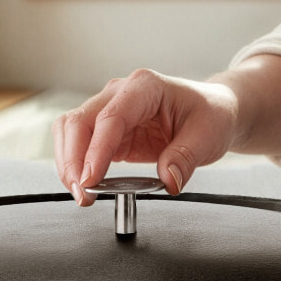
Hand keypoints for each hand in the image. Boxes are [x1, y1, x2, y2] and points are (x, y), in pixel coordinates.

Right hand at [52, 69, 238, 205]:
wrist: (212, 111)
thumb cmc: (210, 113)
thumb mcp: (208, 135)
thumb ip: (186, 158)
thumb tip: (168, 182)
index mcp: (145, 86)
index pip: (110, 117)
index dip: (96, 150)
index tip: (91, 179)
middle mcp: (120, 93)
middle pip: (79, 122)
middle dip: (73, 160)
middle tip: (82, 194)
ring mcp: (109, 110)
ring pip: (71, 131)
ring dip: (68, 163)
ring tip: (81, 194)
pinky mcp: (107, 131)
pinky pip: (80, 145)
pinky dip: (77, 166)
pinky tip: (86, 186)